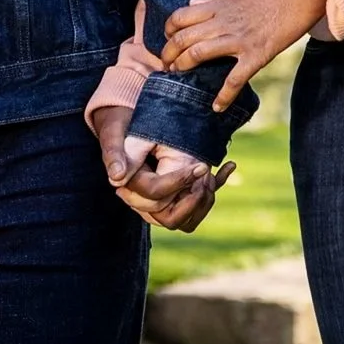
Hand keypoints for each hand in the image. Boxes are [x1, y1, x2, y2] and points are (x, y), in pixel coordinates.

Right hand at [90, 105, 224, 230]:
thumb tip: (117, 178)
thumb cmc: (120, 125)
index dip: (180, 182)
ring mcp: (158, 204)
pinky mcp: (173, 198)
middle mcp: (141, 202)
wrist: (127, 122)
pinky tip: (228, 166)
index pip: (156, 195)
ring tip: (212, 173)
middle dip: (194, 197)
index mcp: (128, 187)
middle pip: (171, 219)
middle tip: (205, 171)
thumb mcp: (115, 131)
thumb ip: (114, 152)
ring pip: (186, 221)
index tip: (201, 166)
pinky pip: (195, 209)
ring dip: (204, 201)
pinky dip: (213, 190)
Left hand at [160, 0, 328, 112]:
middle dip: (168, 54)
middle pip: (183, 38)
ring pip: (198, 54)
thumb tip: (193, 3)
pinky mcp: (258, 54)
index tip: (169, 39)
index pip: (180, 16)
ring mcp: (240, 39)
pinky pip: (235, 79)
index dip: (168, 30)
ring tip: (180, 77)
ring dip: (184, 68)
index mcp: (221, 4)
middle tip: (168, 65)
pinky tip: (217, 107)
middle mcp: (225, 21)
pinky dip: (224, 96)